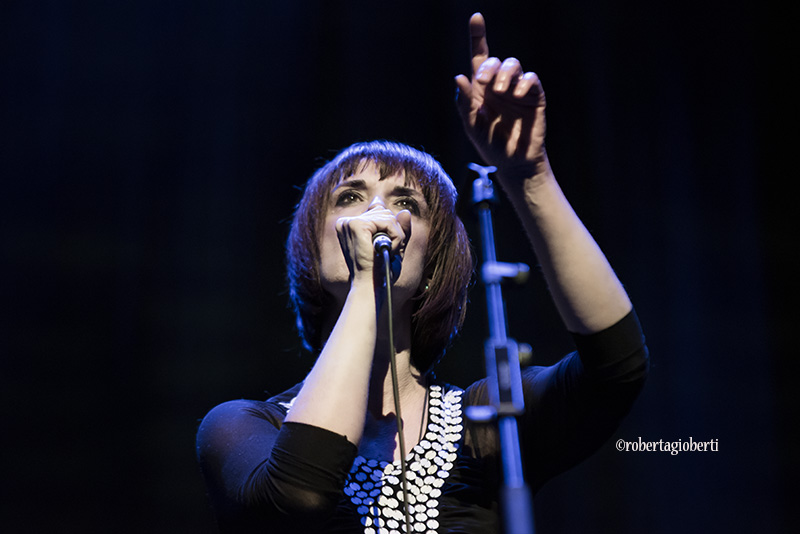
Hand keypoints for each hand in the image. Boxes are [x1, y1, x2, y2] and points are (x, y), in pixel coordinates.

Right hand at [335, 206, 410, 285]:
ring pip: (388, 217)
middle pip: (384, 213)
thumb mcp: (394, 246)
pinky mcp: (357, 225)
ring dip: (396, 238)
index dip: (390, 229)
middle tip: (387, 253)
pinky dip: (396, 238)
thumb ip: (399, 228)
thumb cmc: (380, 272)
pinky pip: (389, 222)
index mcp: (349, 226)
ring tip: (387, 253)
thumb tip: (405, 211)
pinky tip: (389, 251)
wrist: (370, 286)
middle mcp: (346, 221)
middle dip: (394, 233)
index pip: (378, 211)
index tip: (385, 247)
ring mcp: (350, 222)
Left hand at [455, 13, 548, 180]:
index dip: (478, 36)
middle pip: (494, 60)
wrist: (513, 163)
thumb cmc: (491, 145)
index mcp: (481, 89)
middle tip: (482, 82)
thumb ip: (464, 103)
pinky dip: (524, 82)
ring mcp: (517, 89)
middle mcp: (499, 85)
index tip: (476, 17)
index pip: (479, 57)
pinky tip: (516, 94)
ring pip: (513, 64)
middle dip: (487, 66)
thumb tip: (458, 77)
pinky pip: (531, 79)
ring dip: (504, 73)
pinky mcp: (534, 97)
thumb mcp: (472, 126)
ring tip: (499, 92)